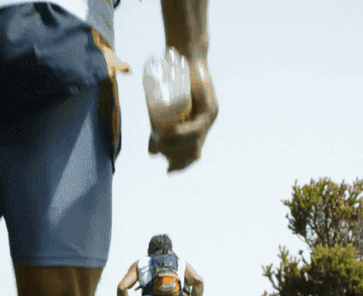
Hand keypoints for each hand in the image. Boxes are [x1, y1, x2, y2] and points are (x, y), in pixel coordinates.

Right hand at [148, 58, 217, 172]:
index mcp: (197, 129)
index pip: (193, 155)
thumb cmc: (171, 82)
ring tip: (161, 141)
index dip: (182, 166)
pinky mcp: (210, 107)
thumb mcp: (162, 110)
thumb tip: (152, 153)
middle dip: (176, 158)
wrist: (183, 57)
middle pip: (194, 152)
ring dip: (176, 145)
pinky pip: (197, 126)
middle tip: (161, 151)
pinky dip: (183, 133)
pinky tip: (171, 134)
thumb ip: (158, 131)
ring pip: (195, 141)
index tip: (169, 171)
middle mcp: (206, 125)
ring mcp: (210, 117)